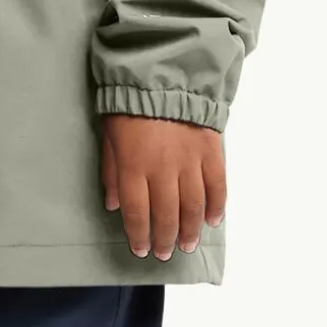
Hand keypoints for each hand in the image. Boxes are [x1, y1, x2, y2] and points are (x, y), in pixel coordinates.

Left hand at [101, 113, 225, 259]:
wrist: (165, 73)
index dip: (139, 236)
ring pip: (193, 207)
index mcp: (133, 166)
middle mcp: (162, 169)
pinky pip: (217, 186)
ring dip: (190, 230)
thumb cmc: (130, 104)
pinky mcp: (211, 151)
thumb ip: (111, 172)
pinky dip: (216, 206)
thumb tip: (113, 205)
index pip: (137, 213)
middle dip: (165, 239)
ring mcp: (190, 161)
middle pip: (166, 215)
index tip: (141, 250)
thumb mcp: (110, 136)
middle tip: (165, 253)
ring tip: (187, 245)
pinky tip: (211, 221)